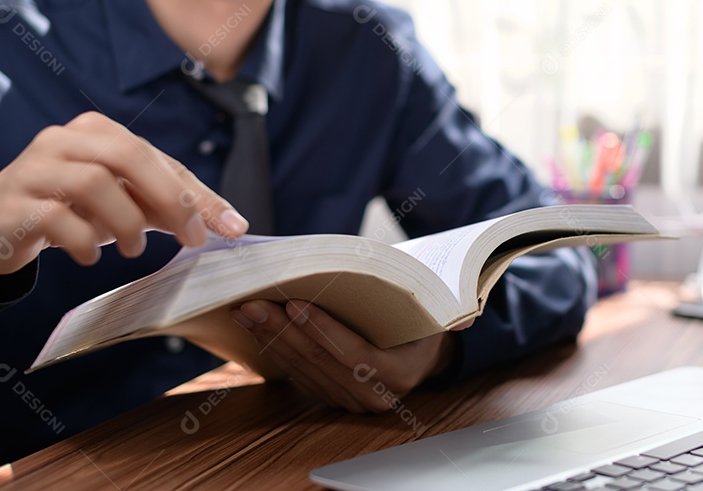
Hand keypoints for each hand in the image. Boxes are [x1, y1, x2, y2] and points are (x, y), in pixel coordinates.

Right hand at [0, 111, 246, 284]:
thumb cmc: (66, 207)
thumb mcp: (120, 200)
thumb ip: (166, 205)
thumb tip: (227, 223)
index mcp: (97, 130)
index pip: (160, 158)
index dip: (199, 194)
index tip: (234, 227)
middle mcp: (65, 140)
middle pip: (129, 155)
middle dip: (170, 198)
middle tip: (190, 238)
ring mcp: (36, 169)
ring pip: (95, 183)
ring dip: (126, 223)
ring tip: (134, 249)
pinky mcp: (16, 204)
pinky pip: (58, 218)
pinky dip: (85, 242)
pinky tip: (90, 256)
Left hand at [230, 298, 470, 412]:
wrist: (428, 354)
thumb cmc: (427, 322)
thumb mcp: (436, 312)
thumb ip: (440, 309)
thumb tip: (454, 309)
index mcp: (399, 375)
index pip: (355, 355)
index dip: (323, 331)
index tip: (296, 305)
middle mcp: (373, 396)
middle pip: (321, 362)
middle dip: (284, 331)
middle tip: (255, 302)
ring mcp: (349, 400)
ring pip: (304, 370)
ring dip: (272, 339)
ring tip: (248, 310)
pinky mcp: (331, 396)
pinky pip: (299, 375)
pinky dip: (276, 350)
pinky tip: (258, 328)